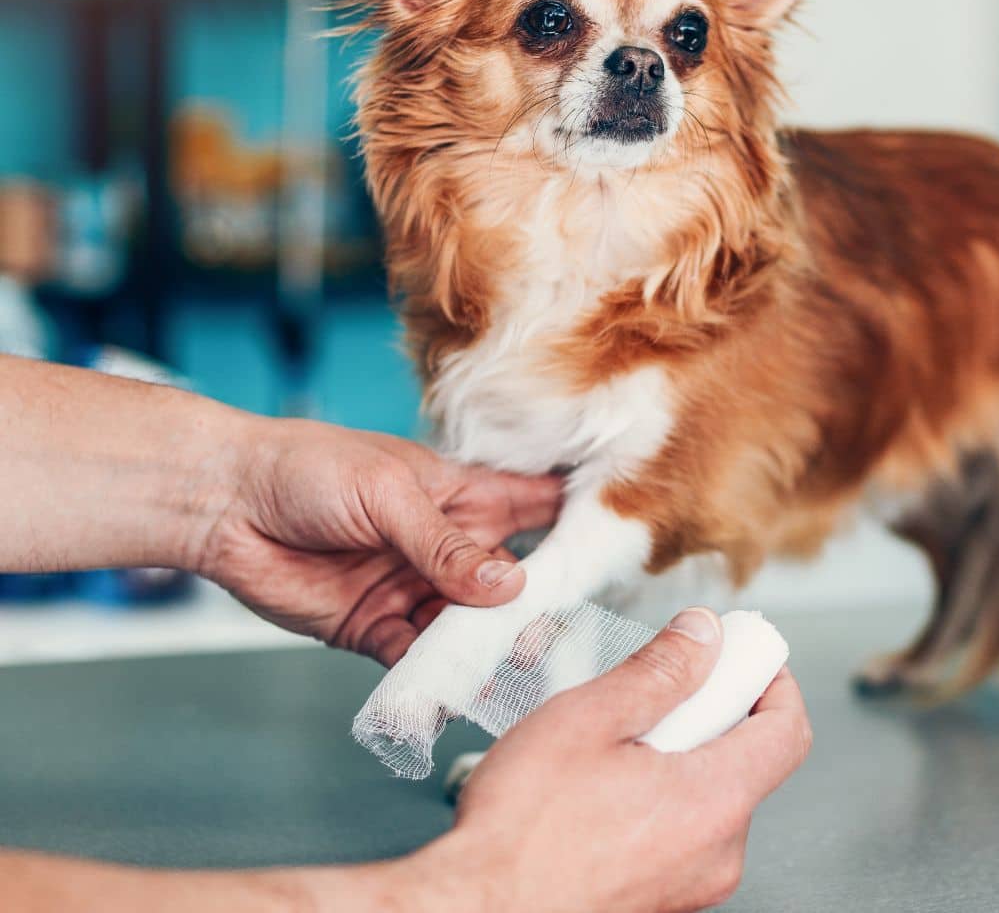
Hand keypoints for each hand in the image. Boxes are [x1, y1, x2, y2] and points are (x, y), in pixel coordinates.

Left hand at [197, 417, 562, 664]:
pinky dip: (431, 680)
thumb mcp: (388, 495)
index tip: (610, 552)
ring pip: (466, 630)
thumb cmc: (308, 469)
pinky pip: (415, 661)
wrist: (224, 503)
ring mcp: (413, 589)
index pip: (535, 507)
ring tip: (500, 677)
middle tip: (543, 641)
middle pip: (508, 585)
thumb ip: (445, 545)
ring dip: (482, 654)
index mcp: (462, 497)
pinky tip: (445, 693)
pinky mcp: (375, 629)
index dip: (574, 525)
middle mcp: (446, 547)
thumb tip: (508, 587)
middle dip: (529, 613)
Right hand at [406, 608, 812, 912]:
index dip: (770, 679)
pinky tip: (599, 793)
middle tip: (652, 695)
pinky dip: (655, 801)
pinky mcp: (662, 902)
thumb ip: (660, 671)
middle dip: (708, 716)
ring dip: (675, 760)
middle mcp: (718, 853)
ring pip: (708, 799)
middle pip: (746, 761)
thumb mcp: (590, 718)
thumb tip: (703, 636)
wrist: (476, 909)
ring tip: (609, 750)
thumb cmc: (522, 831)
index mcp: (716, 802)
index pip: (788, 730)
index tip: (741, 655)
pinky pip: (679, 834)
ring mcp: (692, 886)